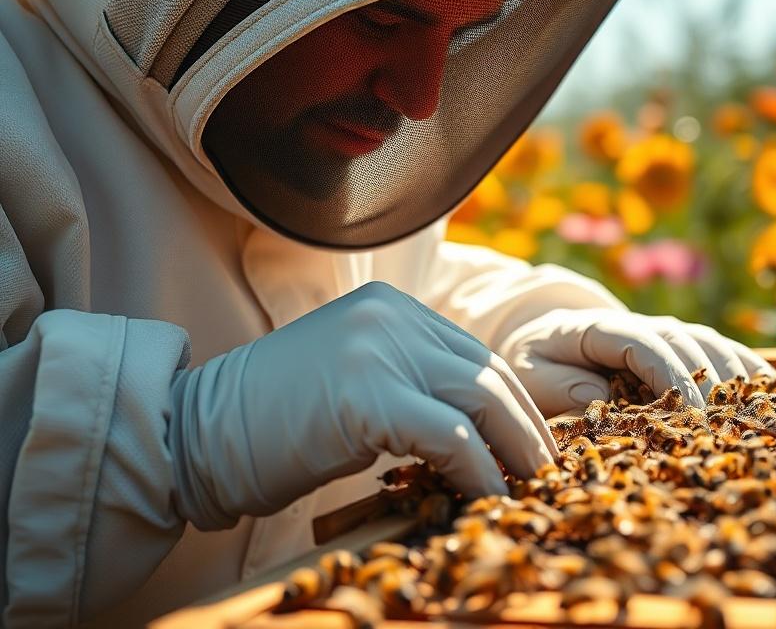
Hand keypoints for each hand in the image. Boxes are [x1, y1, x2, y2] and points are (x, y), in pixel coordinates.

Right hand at [169, 282, 555, 529]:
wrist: (199, 432)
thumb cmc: (275, 422)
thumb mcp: (355, 382)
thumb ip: (411, 384)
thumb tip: (477, 430)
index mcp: (390, 308)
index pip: (475, 354)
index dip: (513, 402)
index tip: (532, 442)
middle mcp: (390, 317)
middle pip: (487, 372)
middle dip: (526, 426)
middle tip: (547, 470)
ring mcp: (377, 349)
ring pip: (480, 397)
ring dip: (516, 448)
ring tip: (531, 487)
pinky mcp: (367, 393)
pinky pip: (449, 434)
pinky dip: (479, 470)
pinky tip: (488, 496)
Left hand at [497, 308, 773, 416]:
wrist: (546, 338)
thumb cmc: (536, 361)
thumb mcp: (529, 374)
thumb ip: (558, 385)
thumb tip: (599, 398)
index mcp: (602, 327)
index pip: (646, 345)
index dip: (673, 377)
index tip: (691, 414)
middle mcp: (645, 325)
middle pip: (690, 346)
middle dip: (713, 386)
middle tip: (731, 428)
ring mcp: (671, 334)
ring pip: (717, 347)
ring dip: (739, 381)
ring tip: (759, 419)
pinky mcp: (688, 348)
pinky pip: (728, 355)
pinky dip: (751, 375)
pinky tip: (775, 400)